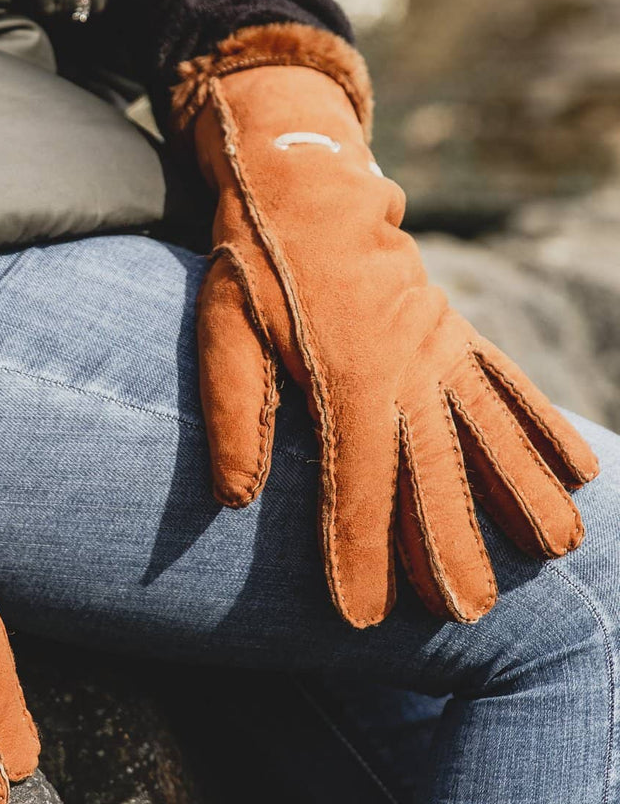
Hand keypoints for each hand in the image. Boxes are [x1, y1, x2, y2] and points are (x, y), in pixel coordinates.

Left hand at [177, 27, 597, 627]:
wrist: (308, 184)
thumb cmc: (253, 261)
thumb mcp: (221, 326)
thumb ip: (230, 409)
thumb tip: (235, 497)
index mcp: (346, 373)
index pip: (357, 479)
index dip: (360, 552)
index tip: (364, 619)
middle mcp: (408, 366)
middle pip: (436, 468)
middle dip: (451, 544)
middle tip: (470, 616)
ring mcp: (442, 349)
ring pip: (492, 431)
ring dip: (525, 492)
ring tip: (558, 551)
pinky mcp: (456, 336)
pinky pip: (510, 386)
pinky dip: (545, 429)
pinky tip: (582, 473)